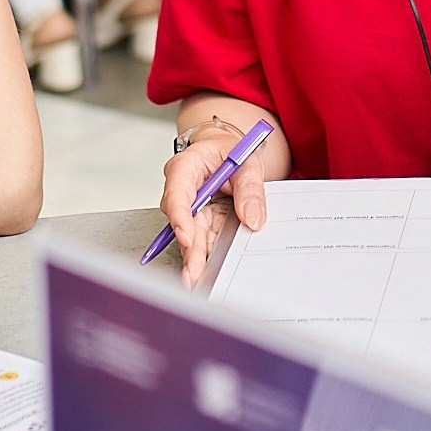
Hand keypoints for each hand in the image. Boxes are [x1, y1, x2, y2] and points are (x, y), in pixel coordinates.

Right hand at [160, 121, 268, 285]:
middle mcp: (182, 190)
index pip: (178, 193)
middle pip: (182, 222)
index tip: (186, 236)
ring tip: (197, 280)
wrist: (228, 152)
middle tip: (192, 272)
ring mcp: (189, 208)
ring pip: (190, 236)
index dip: (180, 217)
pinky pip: (202, 239)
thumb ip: (250, 189)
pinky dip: (205, 255)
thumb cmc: (231, 151)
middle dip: (188, 249)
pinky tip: (206, 273)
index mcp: (186, 167)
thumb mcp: (247, 162)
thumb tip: (253, 218)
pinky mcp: (199, 220)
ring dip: (194, 258)